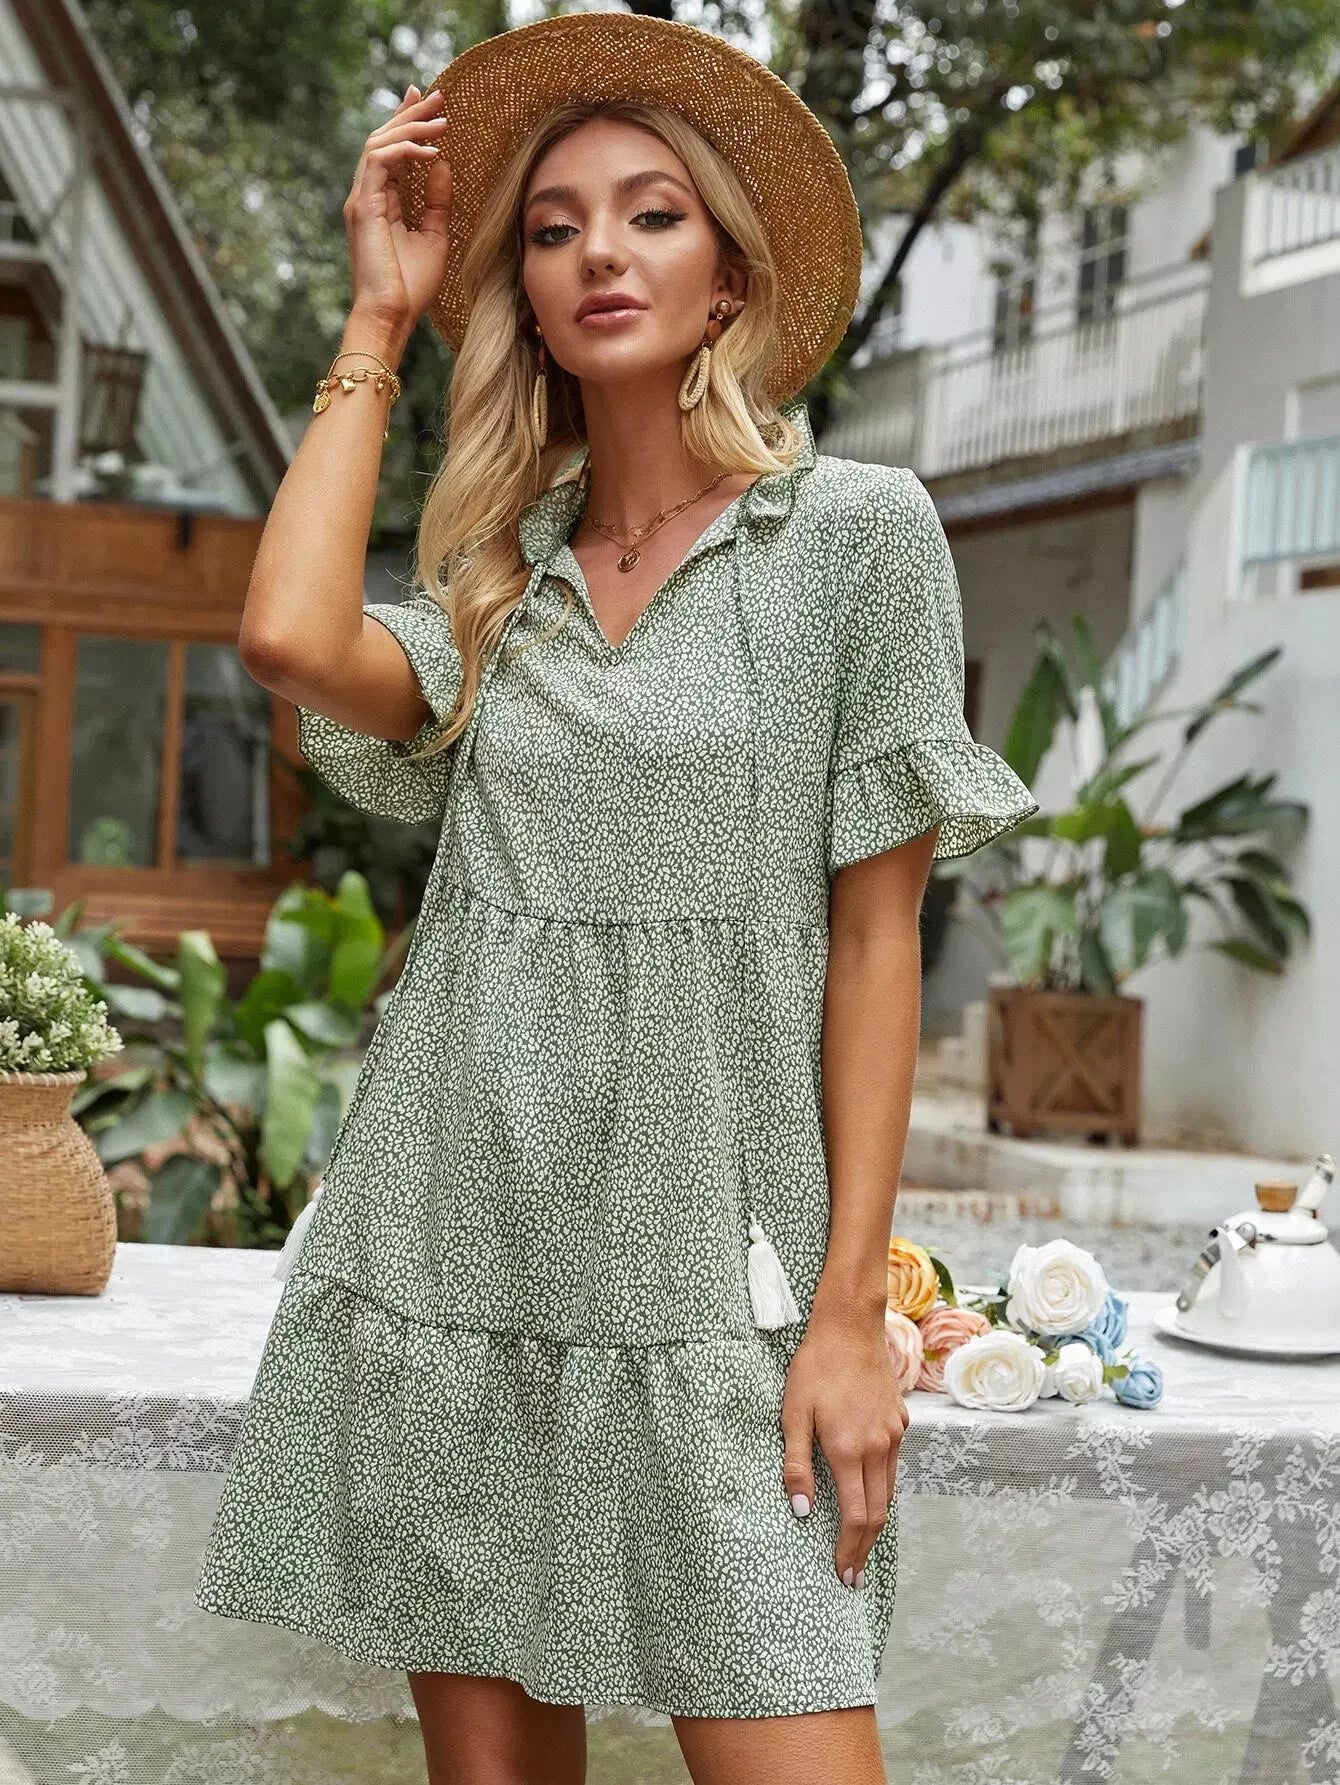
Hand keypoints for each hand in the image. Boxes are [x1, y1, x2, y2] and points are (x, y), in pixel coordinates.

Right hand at [343, 83, 453, 345]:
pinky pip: (379, 161)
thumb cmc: (411, 287)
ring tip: (441, 121)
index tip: (428, 101)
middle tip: (437, 96)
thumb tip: (442, 164)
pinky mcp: (363, 207)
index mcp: (381, 201)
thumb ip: (436, 201)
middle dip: (410, 114)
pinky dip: (404, 150)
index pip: (391, 150)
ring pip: (379, 143)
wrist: (391, 316)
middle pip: (383, 138)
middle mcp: (367, 195)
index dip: (407, 122)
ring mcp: (362, 199)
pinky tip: (430, 151)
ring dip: (411, 128)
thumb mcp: (434, 236)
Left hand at [781, 1304, 907, 1586]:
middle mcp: (878, 1448)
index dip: (851, 1550)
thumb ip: (796, 1465)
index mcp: (849, 1450)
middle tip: (854, 1575)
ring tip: (861, 1543)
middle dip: (866, 1548)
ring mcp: (894, 1435)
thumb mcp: (793, 1415)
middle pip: (879, 1513)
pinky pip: (893, 1465)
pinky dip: (883, 1489)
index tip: (844, 1575)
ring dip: (876, 1522)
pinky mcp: (901, 1421)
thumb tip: (802, 1512)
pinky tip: (869, 1493)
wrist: (850, 1326)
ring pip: (890, 1491)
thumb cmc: (814, 1368)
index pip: (857, 1517)